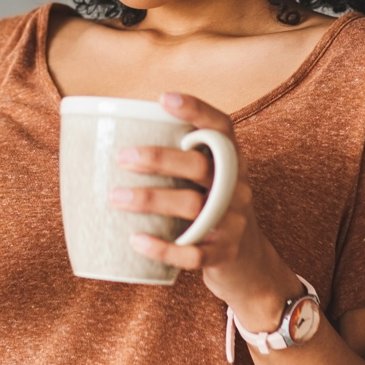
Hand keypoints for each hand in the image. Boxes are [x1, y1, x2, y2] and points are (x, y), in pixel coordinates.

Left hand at [112, 93, 303, 331]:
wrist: (251, 266)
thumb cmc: (214, 214)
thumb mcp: (210, 184)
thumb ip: (180, 163)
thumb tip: (113, 141)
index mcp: (232, 163)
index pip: (222, 128)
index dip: (196, 110)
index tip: (163, 98)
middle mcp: (237, 187)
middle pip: (201, 166)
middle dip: (160, 159)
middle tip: (122, 157)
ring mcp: (233, 222)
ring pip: (193, 206)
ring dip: (151, 199)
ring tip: (115, 197)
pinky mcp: (225, 254)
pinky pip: (194, 253)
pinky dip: (163, 248)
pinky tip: (136, 240)